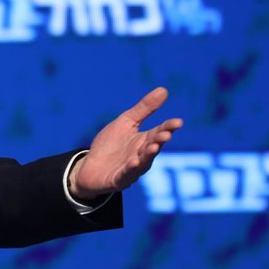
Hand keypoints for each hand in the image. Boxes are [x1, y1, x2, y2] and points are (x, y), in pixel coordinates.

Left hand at [69, 87, 183, 200]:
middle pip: (153, 146)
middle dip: (160, 140)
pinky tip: (133, 162)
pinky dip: (131, 169)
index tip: (178, 122)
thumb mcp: (126, 122)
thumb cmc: (111, 144)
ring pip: (143, 162)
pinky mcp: (119, 179)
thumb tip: (164, 89)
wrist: (90, 166)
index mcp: (144, 140)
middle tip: (166, 134)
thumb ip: (144, 109)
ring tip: (153, 147)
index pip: (159, 132)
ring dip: (148, 155)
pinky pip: (126, 174)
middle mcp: (141, 155)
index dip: (168, 127)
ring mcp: (132, 168)